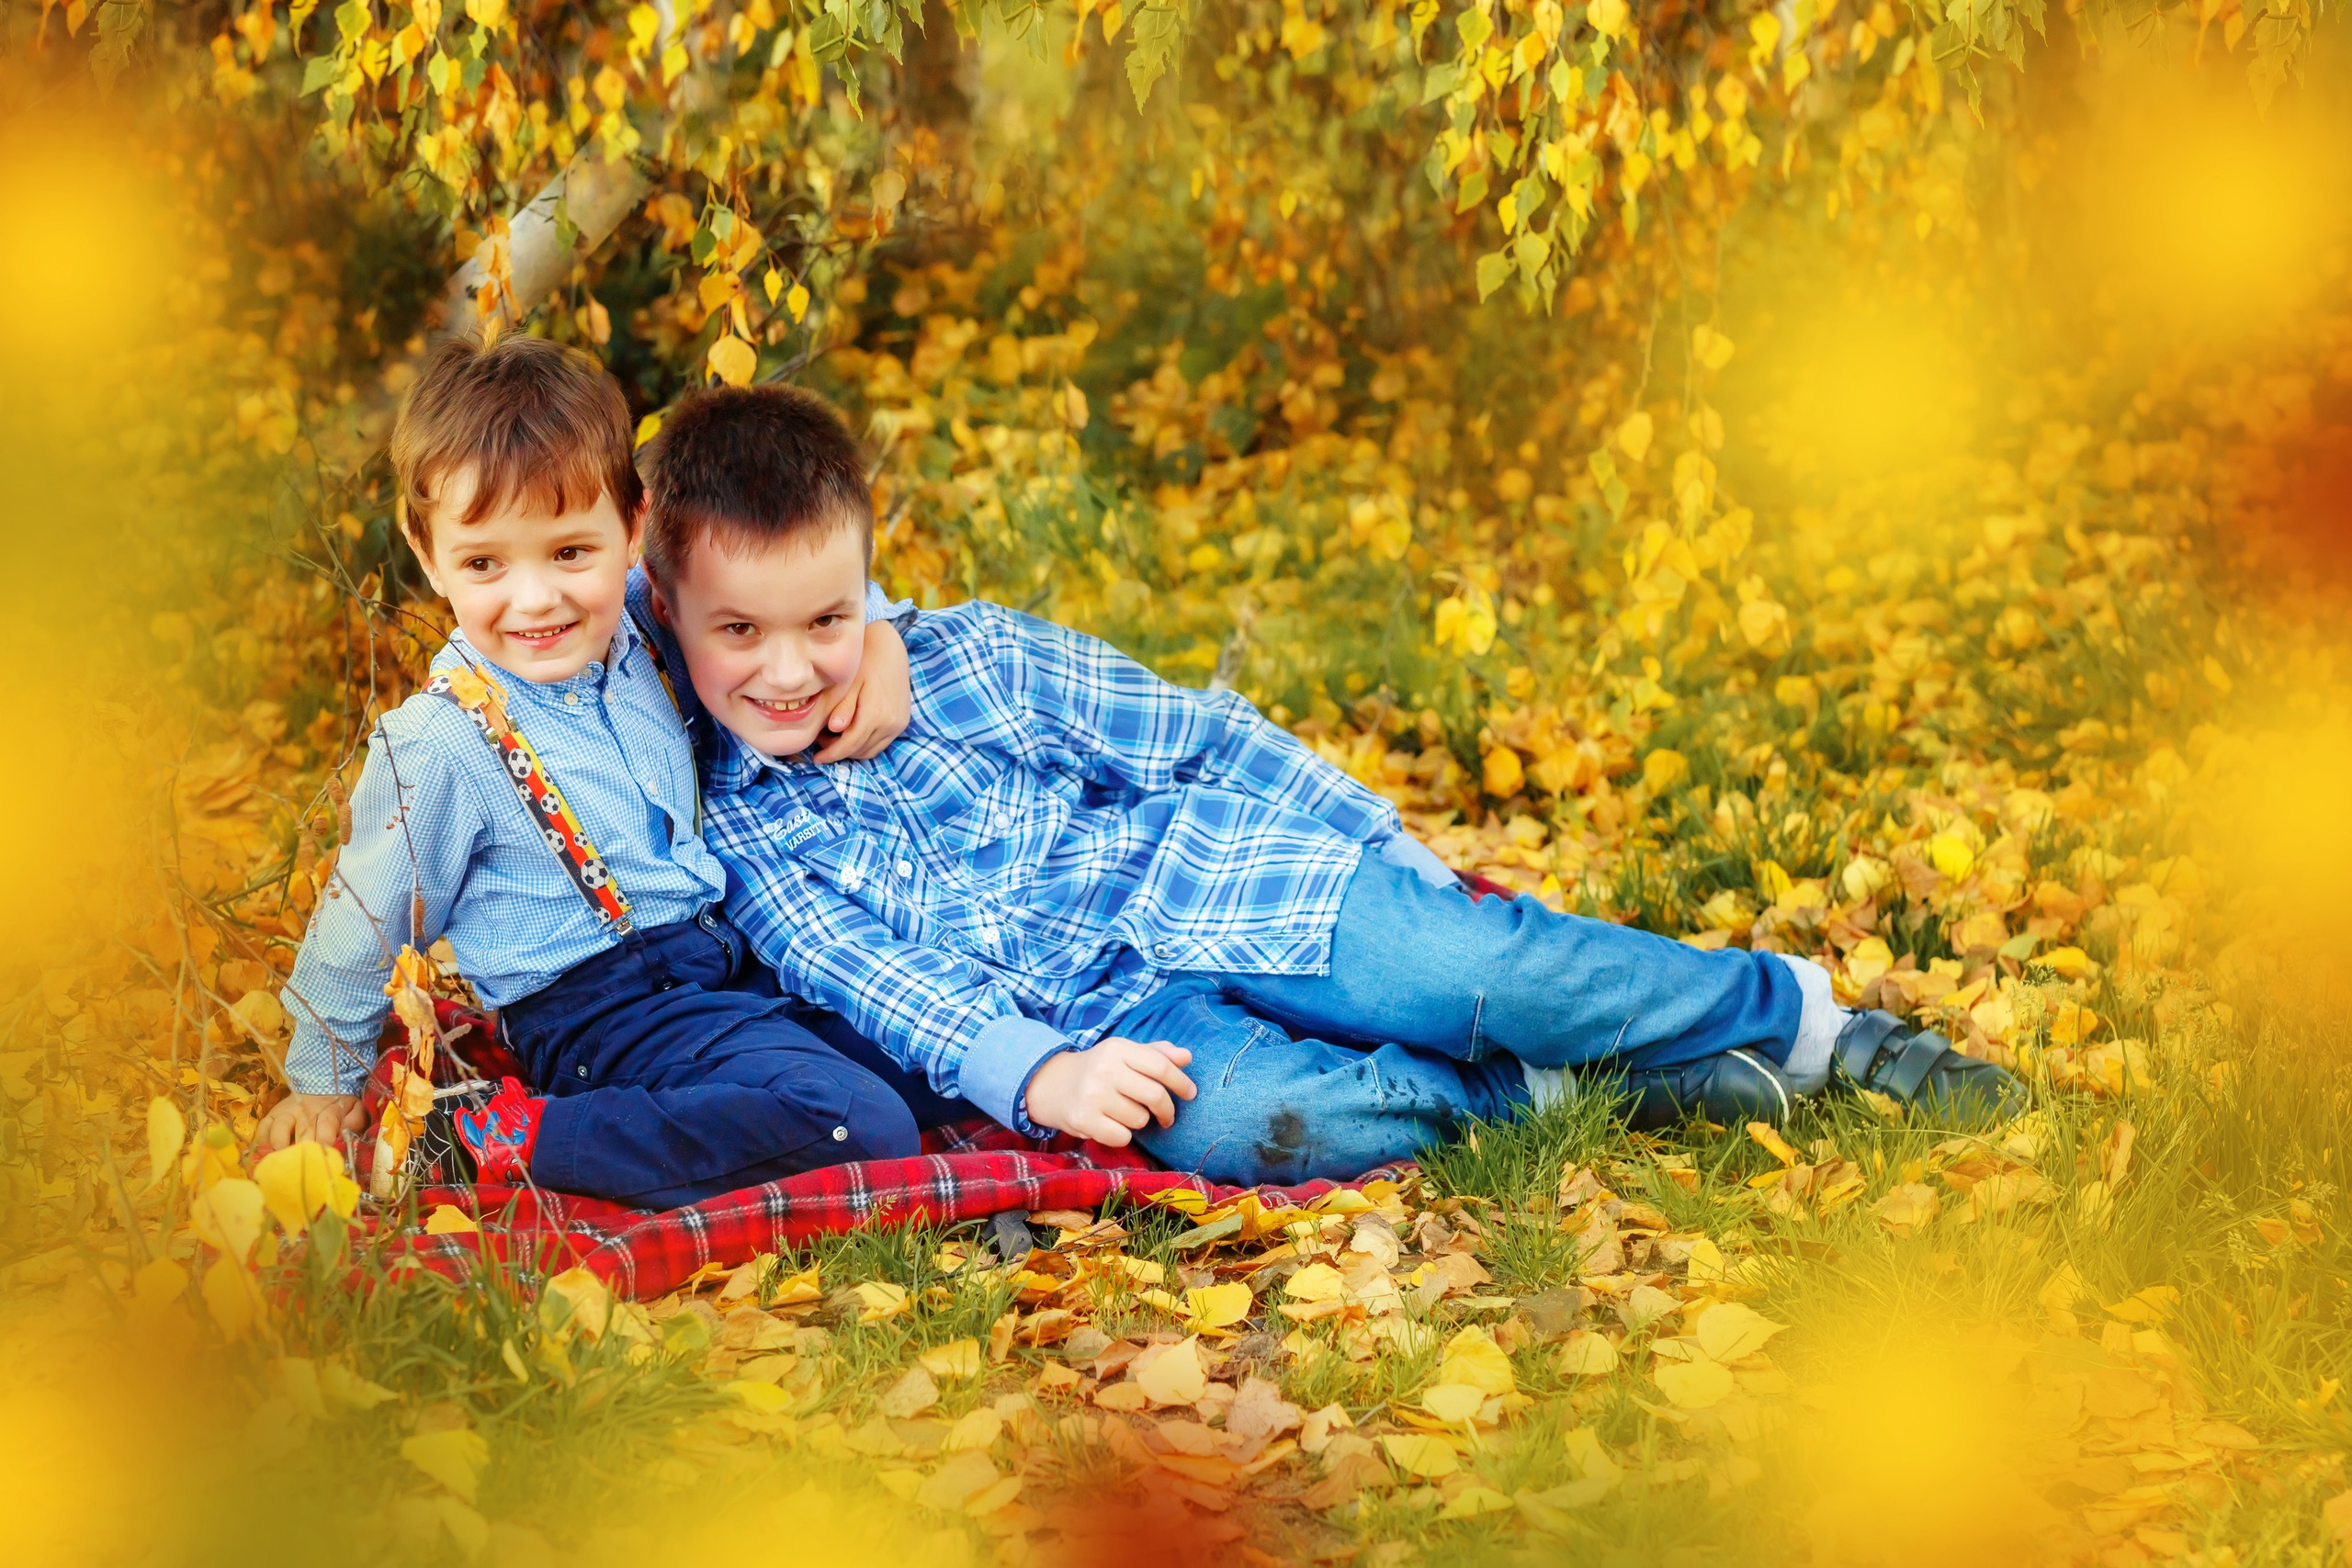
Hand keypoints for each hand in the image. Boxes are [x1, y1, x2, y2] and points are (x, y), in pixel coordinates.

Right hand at [258, 1092, 365, 1151]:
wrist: (319, 1083)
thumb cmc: (338, 1103)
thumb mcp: (354, 1107)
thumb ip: (355, 1120)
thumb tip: (349, 1132)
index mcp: (328, 1111)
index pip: (326, 1126)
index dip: (324, 1142)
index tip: (323, 1156)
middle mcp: (305, 1111)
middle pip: (302, 1132)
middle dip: (302, 1150)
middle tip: (301, 1167)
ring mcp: (286, 1113)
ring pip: (279, 1129)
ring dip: (279, 1146)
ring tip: (279, 1161)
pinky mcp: (272, 1115)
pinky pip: (263, 1128)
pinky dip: (262, 1142)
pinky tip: (264, 1155)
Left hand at [814, 617, 911, 762]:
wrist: (891, 648)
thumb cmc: (865, 661)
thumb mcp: (849, 682)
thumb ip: (842, 706)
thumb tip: (834, 728)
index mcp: (876, 713)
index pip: (850, 745)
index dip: (831, 755)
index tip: (816, 758)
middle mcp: (891, 723)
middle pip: (860, 751)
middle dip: (839, 752)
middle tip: (821, 741)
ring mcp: (899, 723)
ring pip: (872, 750)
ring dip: (853, 750)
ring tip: (834, 737)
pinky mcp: (902, 721)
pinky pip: (881, 742)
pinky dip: (865, 743)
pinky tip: (852, 731)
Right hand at [1023, 1038, 1196, 1147]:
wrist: (1051, 1085)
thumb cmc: (1098, 1069)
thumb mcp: (1123, 1054)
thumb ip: (1156, 1053)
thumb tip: (1186, 1057)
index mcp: (1117, 1048)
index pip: (1161, 1066)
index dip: (1181, 1082)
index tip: (1191, 1093)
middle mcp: (1105, 1070)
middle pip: (1156, 1096)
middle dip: (1168, 1110)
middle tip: (1167, 1116)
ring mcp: (1093, 1096)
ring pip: (1140, 1119)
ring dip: (1140, 1121)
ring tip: (1124, 1113)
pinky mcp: (1084, 1120)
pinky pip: (1123, 1137)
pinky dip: (1123, 1135)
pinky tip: (1111, 1125)